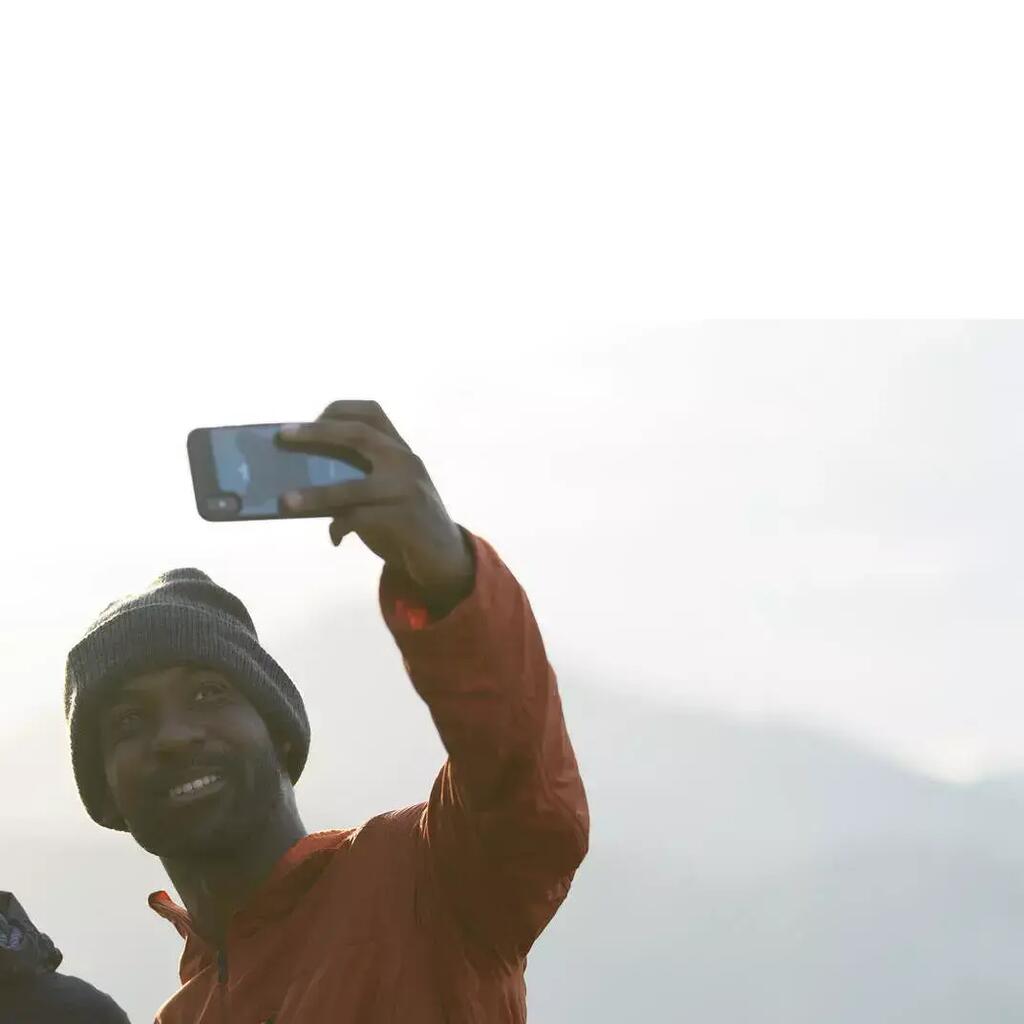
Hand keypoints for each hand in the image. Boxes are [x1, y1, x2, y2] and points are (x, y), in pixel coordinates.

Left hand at [277, 401, 473, 607]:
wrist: (444, 554)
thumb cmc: (406, 518)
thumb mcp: (388, 488)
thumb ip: (360, 475)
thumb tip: (303, 474)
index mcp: (400, 449)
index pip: (372, 411)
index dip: (338, 410)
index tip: (309, 419)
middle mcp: (405, 461)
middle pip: (358, 434)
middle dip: (317, 433)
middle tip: (284, 437)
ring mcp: (407, 489)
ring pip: (352, 485)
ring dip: (315, 494)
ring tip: (286, 501)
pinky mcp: (405, 519)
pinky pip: (359, 519)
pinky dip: (340, 527)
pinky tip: (335, 537)